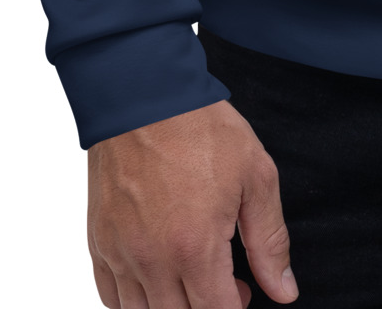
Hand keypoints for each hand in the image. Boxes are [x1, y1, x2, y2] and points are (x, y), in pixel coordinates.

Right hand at [87, 98, 297, 307]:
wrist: (144, 94)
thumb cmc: (200, 128)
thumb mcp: (255, 176)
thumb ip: (270, 240)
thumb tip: (283, 290)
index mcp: (195, 247)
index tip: (245, 291)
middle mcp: (152, 260)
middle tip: (223, 284)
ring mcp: (120, 254)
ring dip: (171, 308)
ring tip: (191, 279)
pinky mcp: (98, 243)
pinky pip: (110, 298)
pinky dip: (134, 301)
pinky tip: (157, 278)